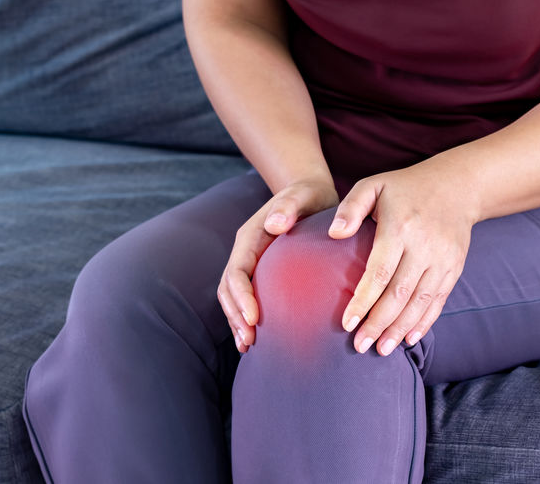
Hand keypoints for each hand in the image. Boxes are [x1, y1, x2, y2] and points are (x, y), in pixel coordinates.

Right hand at [218, 176, 338, 352]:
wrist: (310, 193)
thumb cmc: (309, 195)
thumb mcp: (303, 194)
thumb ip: (288, 206)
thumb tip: (273, 224)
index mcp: (249, 237)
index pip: (237, 272)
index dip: (242, 297)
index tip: (254, 319)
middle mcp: (245, 252)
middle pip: (229, 289)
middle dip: (235, 316)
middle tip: (250, 341)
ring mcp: (250, 263)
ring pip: (232, 297)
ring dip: (237, 321)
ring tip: (248, 345)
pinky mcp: (259, 273)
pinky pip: (244, 299)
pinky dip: (244, 319)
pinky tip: (254, 340)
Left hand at [328, 165, 478, 355]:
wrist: (458, 185)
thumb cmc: (403, 188)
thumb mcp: (372, 185)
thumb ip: (350, 207)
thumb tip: (334, 234)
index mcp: (400, 226)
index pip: (380, 272)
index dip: (363, 301)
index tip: (346, 323)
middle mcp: (425, 245)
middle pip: (400, 293)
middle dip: (379, 323)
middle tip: (359, 346)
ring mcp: (444, 259)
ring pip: (421, 302)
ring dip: (400, 329)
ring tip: (381, 349)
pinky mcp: (455, 268)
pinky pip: (439, 300)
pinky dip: (424, 322)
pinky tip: (408, 339)